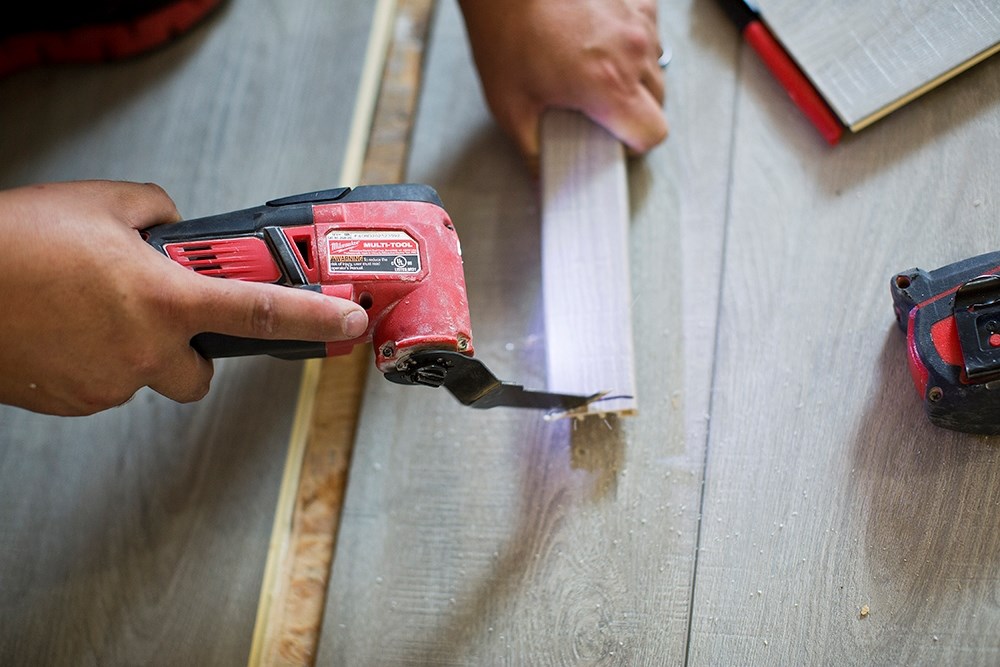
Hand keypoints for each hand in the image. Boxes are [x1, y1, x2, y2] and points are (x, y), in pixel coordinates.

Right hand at [0, 180, 367, 415]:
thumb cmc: (14, 244)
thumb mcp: (102, 204)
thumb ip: (157, 213)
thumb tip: (172, 226)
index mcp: (164, 300)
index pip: (260, 312)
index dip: (314, 318)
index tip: (348, 323)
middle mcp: (144, 350)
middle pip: (203, 372)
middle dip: (196, 349)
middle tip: (168, 317)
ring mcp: (109, 383)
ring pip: (148, 376)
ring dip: (140, 350)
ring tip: (96, 312)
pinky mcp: (75, 403)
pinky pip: (108, 384)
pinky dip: (101, 361)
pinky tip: (71, 329)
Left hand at [458, 0, 667, 164]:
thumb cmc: (505, 30)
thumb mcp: (510, 105)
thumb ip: (532, 150)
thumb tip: (543, 178)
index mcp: (607, 84)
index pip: (653, 133)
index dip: (634, 145)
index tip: (614, 140)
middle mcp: (632, 51)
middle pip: (659, 103)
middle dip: (633, 112)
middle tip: (598, 109)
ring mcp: (639, 21)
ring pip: (656, 68)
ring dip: (634, 78)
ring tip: (595, 71)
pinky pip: (650, 33)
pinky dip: (632, 44)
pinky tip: (600, 42)